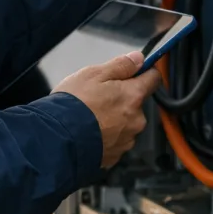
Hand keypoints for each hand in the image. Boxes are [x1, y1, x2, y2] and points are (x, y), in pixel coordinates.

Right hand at [53, 51, 162, 168]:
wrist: (59, 138)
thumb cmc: (74, 104)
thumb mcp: (93, 74)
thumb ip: (120, 65)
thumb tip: (138, 58)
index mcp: (133, 96)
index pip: (153, 79)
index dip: (145, 72)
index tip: (136, 70)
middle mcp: (136, 119)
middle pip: (137, 103)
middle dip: (122, 98)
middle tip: (99, 96)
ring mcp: (127, 139)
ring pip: (126, 123)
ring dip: (114, 119)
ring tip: (90, 116)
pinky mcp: (116, 155)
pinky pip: (115, 141)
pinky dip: (106, 135)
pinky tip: (89, 130)